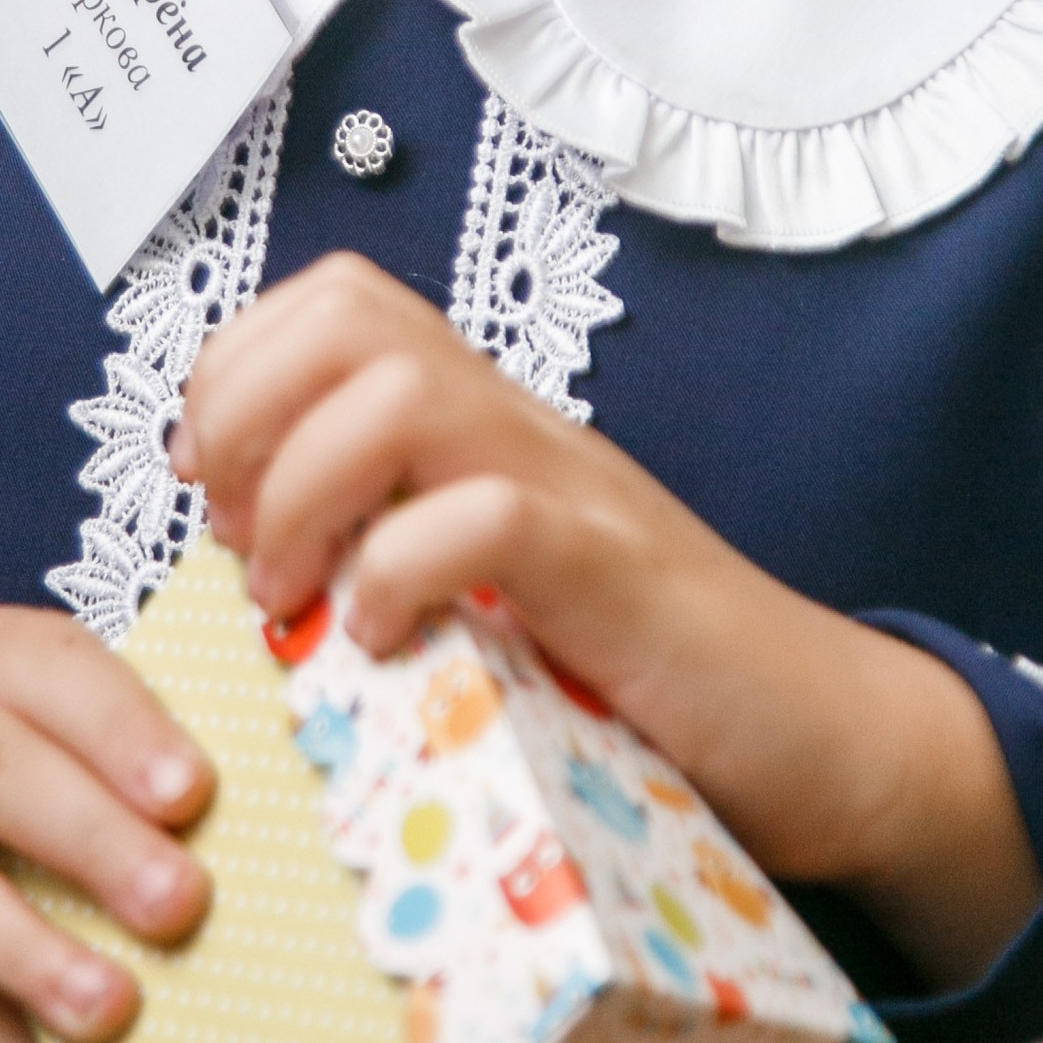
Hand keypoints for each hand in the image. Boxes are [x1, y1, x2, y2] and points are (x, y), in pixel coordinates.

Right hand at [0, 602, 215, 1042]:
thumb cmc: (22, 802)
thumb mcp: (71, 750)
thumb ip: (147, 767)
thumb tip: (281, 831)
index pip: (50, 666)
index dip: (121, 726)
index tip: (193, 792)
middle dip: (91, 839)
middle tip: (179, 904)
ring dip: (31, 955)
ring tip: (114, 1011)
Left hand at [175, 255, 1042, 990]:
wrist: (827, 737)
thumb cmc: (649, 683)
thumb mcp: (490, 600)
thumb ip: (395, 560)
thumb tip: (257, 577)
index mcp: (480, 428)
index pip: (333, 305)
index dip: (238, 375)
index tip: (215, 492)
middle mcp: (520, 431)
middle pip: (348, 312)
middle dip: (251, 409)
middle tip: (246, 537)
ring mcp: (574, 490)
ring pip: (397, 392)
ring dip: (308, 491)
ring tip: (298, 595)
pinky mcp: (617, 574)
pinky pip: (486, 516)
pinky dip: (401, 571)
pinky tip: (384, 639)